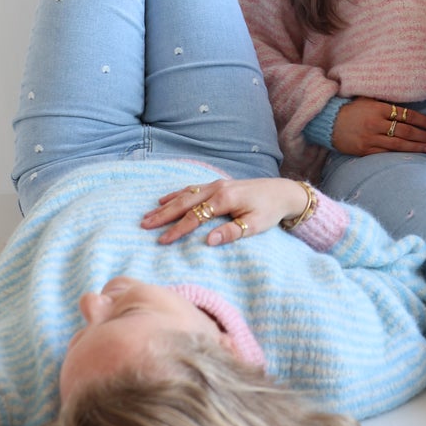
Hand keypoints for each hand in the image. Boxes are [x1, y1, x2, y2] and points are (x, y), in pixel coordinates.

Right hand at [142, 176, 305, 244]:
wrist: (281, 191)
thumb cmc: (269, 210)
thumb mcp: (256, 224)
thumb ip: (232, 232)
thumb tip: (208, 241)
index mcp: (224, 199)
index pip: (195, 217)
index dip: (177, 230)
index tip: (162, 241)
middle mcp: (216, 189)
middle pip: (184, 203)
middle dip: (163, 215)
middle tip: (144, 225)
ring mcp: (215, 185)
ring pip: (185, 194)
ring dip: (166, 205)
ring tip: (148, 215)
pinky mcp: (217, 185)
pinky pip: (191, 189)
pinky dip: (176, 194)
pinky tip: (164, 200)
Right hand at [330, 98, 425, 156]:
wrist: (327, 122)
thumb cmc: (350, 108)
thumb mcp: (367, 99)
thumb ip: (385, 102)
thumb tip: (408, 105)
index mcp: (377, 108)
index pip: (406, 114)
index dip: (423, 120)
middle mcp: (375, 123)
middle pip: (406, 131)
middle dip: (425, 136)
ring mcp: (370, 138)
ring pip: (399, 144)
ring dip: (418, 147)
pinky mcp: (365, 150)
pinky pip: (387, 153)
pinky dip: (401, 155)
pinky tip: (413, 156)